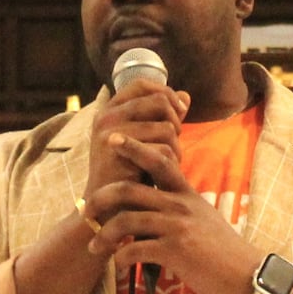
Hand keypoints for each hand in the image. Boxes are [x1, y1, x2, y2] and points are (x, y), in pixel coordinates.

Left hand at [80, 134, 260, 293]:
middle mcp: (180, 205)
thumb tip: (156, 199)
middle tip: (87, 210)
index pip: (158, 160)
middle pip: (130, 189)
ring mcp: (177, 227)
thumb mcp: (202, 216)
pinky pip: (136, 250)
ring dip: (105, 234)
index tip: (111, 138)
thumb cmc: (222, 248)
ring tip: (96, 247)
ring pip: (127, 220)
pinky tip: (119, 264)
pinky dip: (121, 258)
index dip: (133, 147)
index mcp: (186, 193)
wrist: (244, 274)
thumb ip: (179, 204)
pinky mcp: (175, 252)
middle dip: (101, 199)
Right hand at [84, 80, 188, 198]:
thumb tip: (185, 96)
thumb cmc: (129, 173)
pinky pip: (164, 150)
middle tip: (172, 142)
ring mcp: (111, 134)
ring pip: (166, 128)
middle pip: (159, 101)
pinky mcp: (121, 154)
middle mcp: (107, 117)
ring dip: (175, 148)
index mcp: (110, 110)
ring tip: (166, 163)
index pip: (142, 84)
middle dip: (175, 122)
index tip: (180, 110)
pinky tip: (161, 175)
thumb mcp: (145, 139)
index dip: (166, 93)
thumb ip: (163, 117)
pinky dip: (171, 164)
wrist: (109, 209)